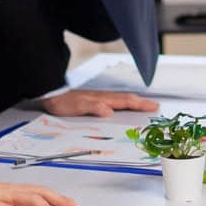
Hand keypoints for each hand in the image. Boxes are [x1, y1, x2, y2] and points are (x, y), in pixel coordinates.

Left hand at [0, 173, 77, 205]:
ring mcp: (14, 190)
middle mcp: (13, 189)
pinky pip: (34, 192)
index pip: (31, 199)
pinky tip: (51, 199)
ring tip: (69, 203)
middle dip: (59, 199)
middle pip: (41, 192)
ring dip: (56, 196)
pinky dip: (47, 195)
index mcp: (7, 193)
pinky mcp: (13, 192)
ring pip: (40, 191)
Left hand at [41, 89, 157, 117]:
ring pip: (121, 99)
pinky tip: (122, 106)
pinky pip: (114, 101)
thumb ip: (93, 108)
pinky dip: (124, 103)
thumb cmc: (63, 102)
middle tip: (154, 106)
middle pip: (127, 99)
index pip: (126, 102)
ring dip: (134, 102)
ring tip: (143, 105)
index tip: (153, 107)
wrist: (51, 95)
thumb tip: (109, 110)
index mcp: (103, 99)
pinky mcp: (94, 100)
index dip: (140, 104)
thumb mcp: (78, 107)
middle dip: (141, 102)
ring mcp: (99, 97)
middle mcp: (103, 97)